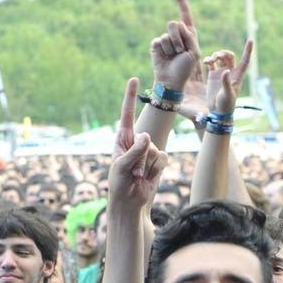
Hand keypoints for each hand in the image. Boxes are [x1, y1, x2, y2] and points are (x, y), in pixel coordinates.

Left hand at [110, 79, 167, 210]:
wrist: (130, 202)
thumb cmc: (119, 184)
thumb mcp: (121, 166)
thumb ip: (134, 151)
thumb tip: (147, 136)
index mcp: (122, 138)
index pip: (127, 114)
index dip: (130, 97)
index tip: (133, 79)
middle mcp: (136, 142)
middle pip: (145, 138)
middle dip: (140, 157)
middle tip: (132, 172)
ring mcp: (148, 151)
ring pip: (155, 149)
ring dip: (147, 166)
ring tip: (138, 176)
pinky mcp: (158, 161)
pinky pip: (163, 158)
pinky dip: (156, 169)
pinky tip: (147, 177)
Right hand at [150, 0, 201, 91]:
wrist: (172, 81)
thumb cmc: (185, 69)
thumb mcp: (194, 53)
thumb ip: (190, 36)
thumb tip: (178, 24)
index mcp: (188, 35)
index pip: (185, 15)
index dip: (181, 2)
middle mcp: (176, 35)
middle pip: (175, 23)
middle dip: (179, 38)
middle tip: (181, 51)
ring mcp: (166, 39)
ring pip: (167, 33)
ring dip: (173, 46)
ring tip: (174, 56)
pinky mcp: (156, 44)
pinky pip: (159, 40)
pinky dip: (164, 50)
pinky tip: (165, 57)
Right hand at [205, 41, 252, 115]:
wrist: (217, 112)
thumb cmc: (226, 105)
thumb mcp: (227, 94)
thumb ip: (226, 82)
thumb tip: (225, 70)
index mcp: (238, 75)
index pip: (245, 60)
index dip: (248, 50)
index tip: (250, 40)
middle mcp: (231, 72)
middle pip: (229, 56)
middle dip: (223, 53)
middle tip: (216, 56)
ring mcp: (222, 73)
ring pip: (220, 58)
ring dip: (215, 56)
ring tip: (210, 60)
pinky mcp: (213, 76)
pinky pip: (212, 64)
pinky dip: (209, 60)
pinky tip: (206, 62)